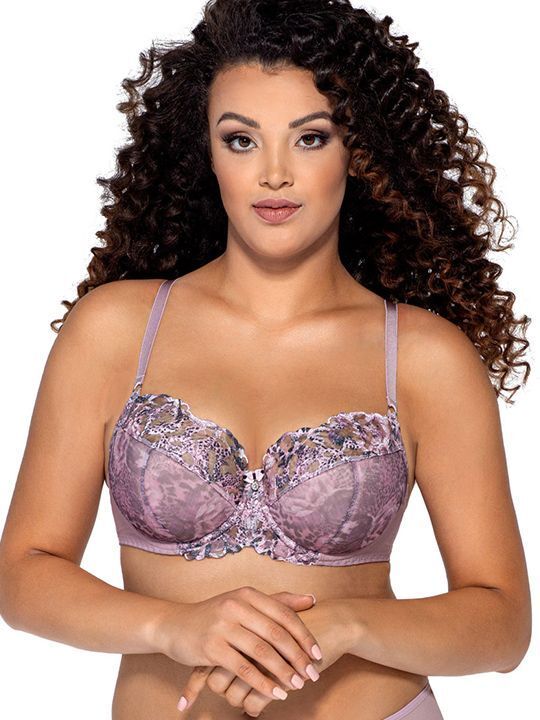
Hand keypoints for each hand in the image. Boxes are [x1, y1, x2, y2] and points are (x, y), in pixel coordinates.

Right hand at [151, 586, 322, 702]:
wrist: (174, 624)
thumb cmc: (214, 615)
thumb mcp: (244, 601)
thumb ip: (277, 601)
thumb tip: (311, 599)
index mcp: (248, 594)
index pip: (284, 614)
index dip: (304, 635)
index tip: (318, 654)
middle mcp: (237, 606)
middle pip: (276, 633)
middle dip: (298, 657)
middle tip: (313, 674)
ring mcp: (223, 625)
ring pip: (262, 652)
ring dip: (283, 672)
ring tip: (297, 686)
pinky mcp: (211, 647)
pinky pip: (243, 669)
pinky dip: (262, 683)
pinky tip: (275, 693)